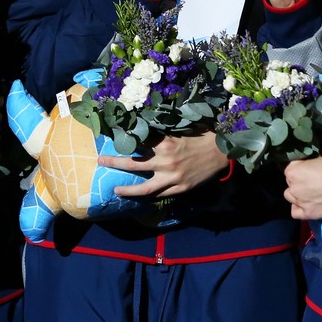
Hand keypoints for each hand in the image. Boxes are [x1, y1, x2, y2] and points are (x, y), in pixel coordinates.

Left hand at [100, 132, 227, 198]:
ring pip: (144, 187)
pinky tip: (139, 196)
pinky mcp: (179, 189)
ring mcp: (172, 177)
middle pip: (132, 164)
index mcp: (164, 142)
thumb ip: (161, 132)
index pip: (137, 142)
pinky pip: (159, 195)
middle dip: (114, 163)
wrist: (221, 151)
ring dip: (127, 190)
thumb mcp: (179, 129)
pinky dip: (148, 196)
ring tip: (116, 190)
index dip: (123, 140)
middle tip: (101, 161)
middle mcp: (165, 161)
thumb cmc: (200, 135)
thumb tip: (142, 125)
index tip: (111, 137)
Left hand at [283, 154, 321, 219]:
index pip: (290, 169)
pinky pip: (295, 213)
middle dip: (300, 182)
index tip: (310, 170)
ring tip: (310, 194)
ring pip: (291, 197)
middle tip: (313, 182)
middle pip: (290, 184)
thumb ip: (312, 164)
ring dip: (298, 195)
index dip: (301, 170)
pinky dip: (299, 209)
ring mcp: (300, 201)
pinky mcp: (308, 213)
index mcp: (293, 171)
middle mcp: (293, 187)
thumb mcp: (321, 158)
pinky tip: (308, 205)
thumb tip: (314, 165)